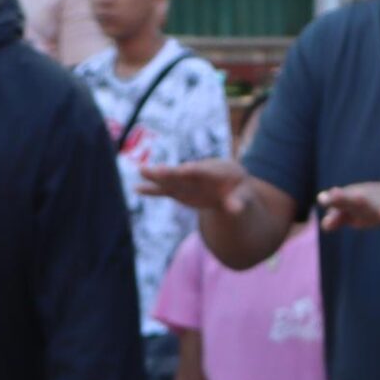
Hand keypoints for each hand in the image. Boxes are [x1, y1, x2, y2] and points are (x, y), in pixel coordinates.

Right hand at [140, 157, 254, 212]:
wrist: (228, 182)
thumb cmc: (238, 188)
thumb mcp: (243, 195)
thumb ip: (238, 202)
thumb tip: (236, 210)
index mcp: (216, 171)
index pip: (204, 171)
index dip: (195, 170)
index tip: (185, 169)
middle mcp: (197, 173)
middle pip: (183, 173)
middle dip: (171, 172)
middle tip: (158, 170)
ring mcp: (186, 181)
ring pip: (170, 179)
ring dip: (156, 176)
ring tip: (141, 170)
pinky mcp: (178, 190)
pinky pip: (163, 190)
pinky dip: (151, 190)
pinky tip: (136, 188)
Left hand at [317, 180, 379, 232]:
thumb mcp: (360, 213)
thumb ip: (340, 218)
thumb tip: (324, 224)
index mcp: (357, 198)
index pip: (342, 200)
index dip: (333, 201)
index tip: (321, 199)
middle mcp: (370, 199)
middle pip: (355, 199)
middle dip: (344, 197)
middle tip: (333, 193)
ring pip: (373, 205)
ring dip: (365, 202)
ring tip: (358, 197)